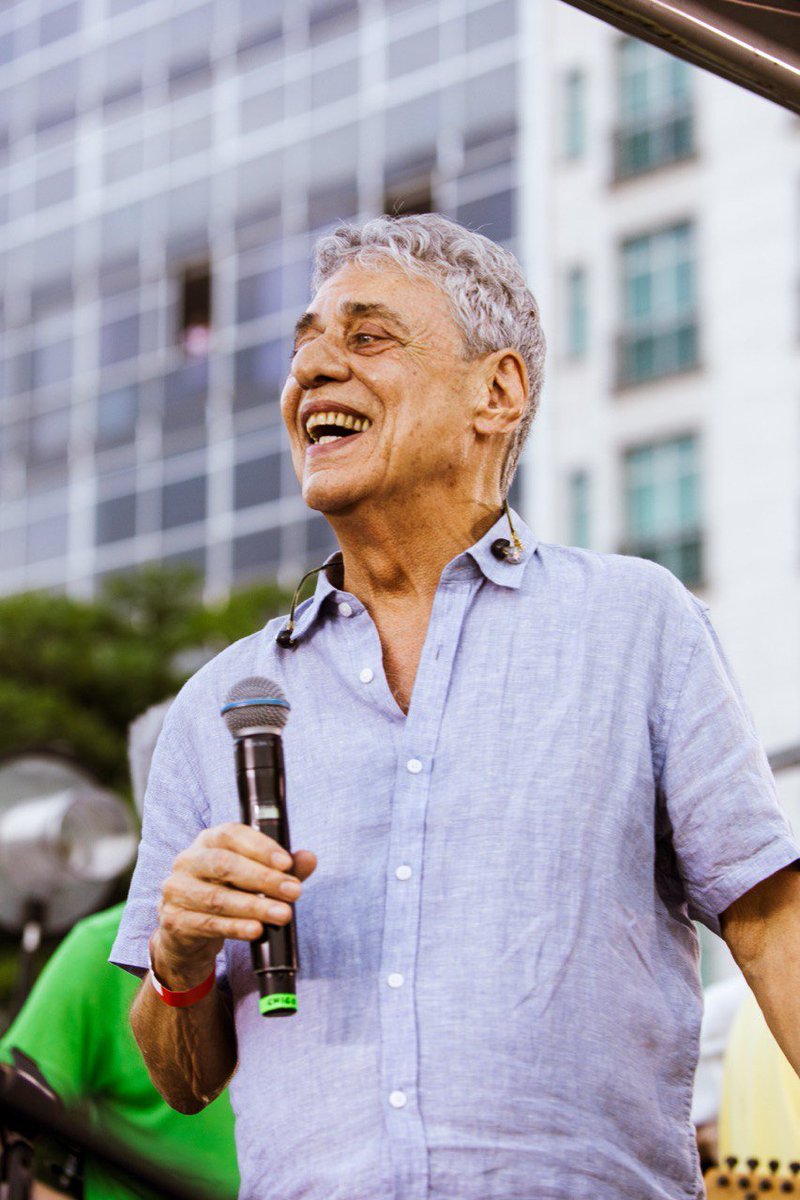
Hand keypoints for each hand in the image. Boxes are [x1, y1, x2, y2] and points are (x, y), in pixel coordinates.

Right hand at [153, 823, 316, 987]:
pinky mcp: (174, 920)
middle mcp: (188, 860)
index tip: (288, 863)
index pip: (231, 834)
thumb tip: (309, 858)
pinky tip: (257, 930)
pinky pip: (208, 923)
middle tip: (294, 892)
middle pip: (224, 864)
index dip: (260, 847)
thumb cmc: (227, 892)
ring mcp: (177, 890)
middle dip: (263, 879)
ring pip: (217, 897)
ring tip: (283, 915)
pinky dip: (235, 927)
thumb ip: (282, 867)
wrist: (188, 930)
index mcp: (208, 841)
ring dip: (254, 907)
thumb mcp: (254, 877)